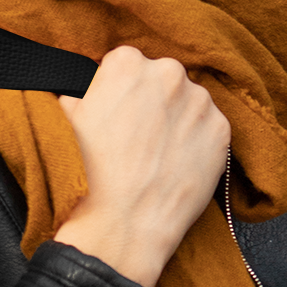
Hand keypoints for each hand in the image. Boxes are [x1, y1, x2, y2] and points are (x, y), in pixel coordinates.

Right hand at [54, 46, 229, 286]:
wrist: (122, 223)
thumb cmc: (88, 174)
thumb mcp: (65, 120)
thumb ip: (78, 93)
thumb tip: (83, 94)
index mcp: (127, 63)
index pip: (126, 65)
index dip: (118, 92)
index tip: (116, 115)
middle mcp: (168, 72)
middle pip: (161, 80)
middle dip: (152, 102)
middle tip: (138, 137)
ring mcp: (200, 102)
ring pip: (188, 103)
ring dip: (177, 120)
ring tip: (158, 155)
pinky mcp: (221, 131)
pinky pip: (209, 129)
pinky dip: (197, 143)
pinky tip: (177, 164)